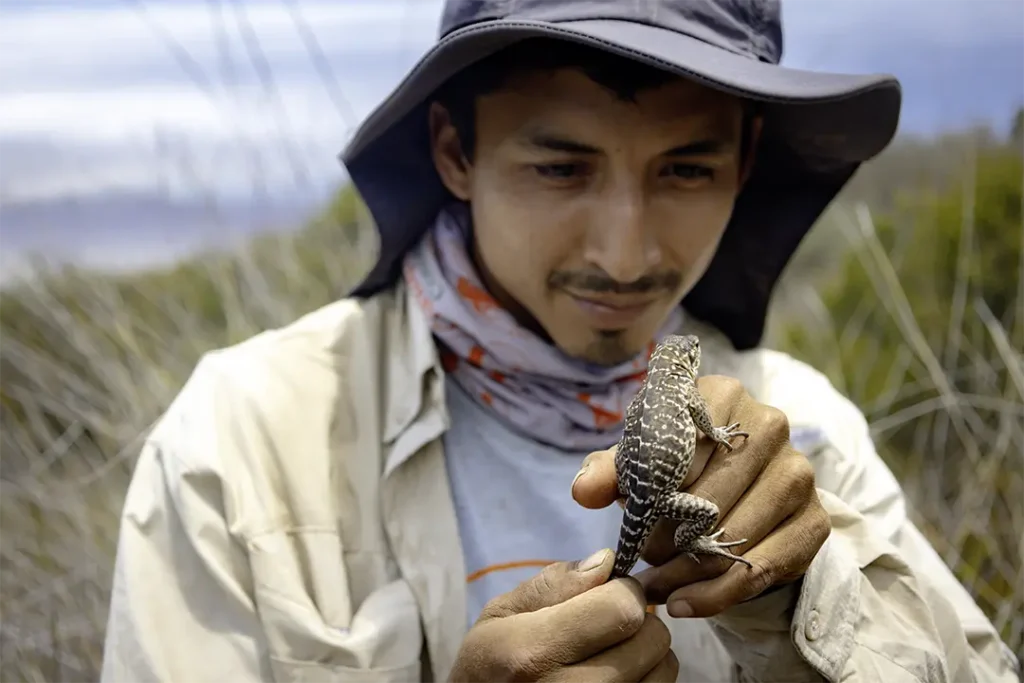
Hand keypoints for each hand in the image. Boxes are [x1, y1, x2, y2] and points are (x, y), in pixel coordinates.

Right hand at [448, 549, 677, 682]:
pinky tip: (620, 674)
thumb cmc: (489, 663)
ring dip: (647, 651)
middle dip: (639, 618)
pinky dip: (648, 676)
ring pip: (664, 669)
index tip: (609, 591)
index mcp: (535, 652)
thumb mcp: (501, 615)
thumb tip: (606, 562)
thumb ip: (554, 584)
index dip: (623, 590)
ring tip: (615, 650)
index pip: (621, 610)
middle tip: (611, 621)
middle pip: (650, 640)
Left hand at [571, 375, 830, 618]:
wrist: (736, 503)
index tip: (633, 522)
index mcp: (721, 395)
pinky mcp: (814, 520)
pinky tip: (685, 605)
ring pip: (735, 535)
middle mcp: (770, 425)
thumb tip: (586, 490)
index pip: (682, 446)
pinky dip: (719, 595)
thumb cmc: (678, 473)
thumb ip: (610, 471)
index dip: (654, 491)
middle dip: (668, 539)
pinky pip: (763, 567)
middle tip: (641, 566)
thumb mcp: (640, 465)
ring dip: (688, 573)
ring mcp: (798, 472)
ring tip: (655, 589)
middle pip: (710, 495)